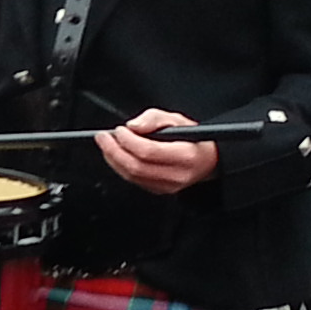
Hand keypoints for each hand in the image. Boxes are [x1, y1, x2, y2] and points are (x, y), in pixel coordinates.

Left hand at [94, 107, 220, 195]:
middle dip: (114, 151)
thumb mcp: (178, 120)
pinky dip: (121, 168)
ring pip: (132, 176)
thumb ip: (154, 118)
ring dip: (114, 160)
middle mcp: (177, 175)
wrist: (207, 160)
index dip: (129, 141)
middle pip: (136, 166)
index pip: (149, 151)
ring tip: (107, 145)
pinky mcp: (160, 191)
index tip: (119, 130)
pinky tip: (116, 156)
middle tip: (103, 137)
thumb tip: (133, 126)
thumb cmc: (193, 138)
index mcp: (185, 155)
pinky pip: (135, 181)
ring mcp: (168, 186)